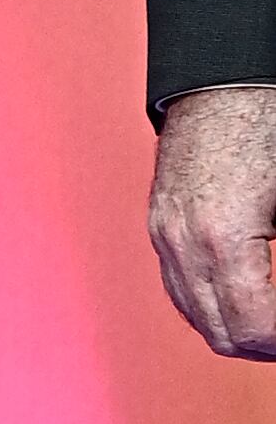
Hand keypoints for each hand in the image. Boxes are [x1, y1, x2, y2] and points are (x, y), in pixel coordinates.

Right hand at [149, 84, 275, 355]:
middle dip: (267, 344)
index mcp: (223, 234)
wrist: (221, 79)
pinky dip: (214, 306)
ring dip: (239, 329)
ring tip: (274, 321)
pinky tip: (248, 298)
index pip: (255, 326)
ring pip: (197, 318)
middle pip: (222, 335)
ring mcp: (164, 236)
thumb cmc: (266, 124)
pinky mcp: (159, 226)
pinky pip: (180, 289)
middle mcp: (183, 242)